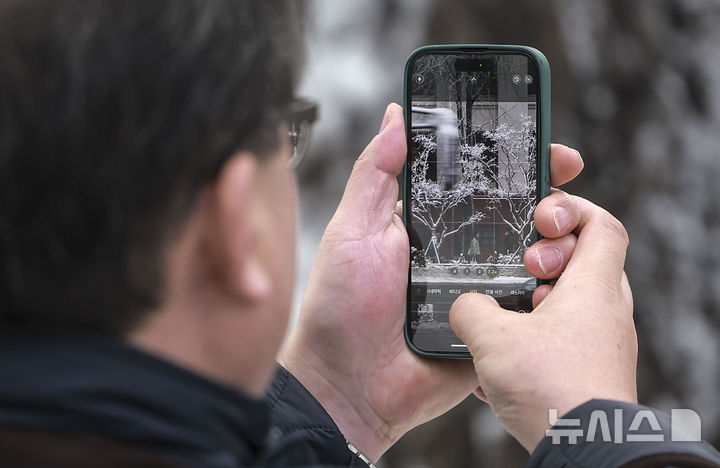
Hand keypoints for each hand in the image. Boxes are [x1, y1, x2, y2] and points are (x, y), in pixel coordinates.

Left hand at [279, 103, 585, 461]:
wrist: (349, 389)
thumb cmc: (340, 309)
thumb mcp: (353, 231)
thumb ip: (375, 174)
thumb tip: (396, 115)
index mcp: (427, 222)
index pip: (476, 179)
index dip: (509, 157)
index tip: (540, 140)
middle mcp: (458, 250)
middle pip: (515, 212)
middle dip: (547, 193)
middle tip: (563, 181)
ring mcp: (480, 288)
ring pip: (533, 254)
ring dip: (554, 238)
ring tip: (554, 233)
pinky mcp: (494, 326)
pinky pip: (531, 304)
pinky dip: (551, 288)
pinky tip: (561, 276)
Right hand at [450, 189, 635, 451]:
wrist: (584, 451)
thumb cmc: (553, 390)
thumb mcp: (493, 338)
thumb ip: (470, 308)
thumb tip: (465, 305)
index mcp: (593, 287)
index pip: (602, 225)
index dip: (572, 210)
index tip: (541, 216)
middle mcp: (606, 311)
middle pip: (585, 259)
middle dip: (546, 257)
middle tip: (521, 268)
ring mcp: (601, 342)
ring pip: (572, 301)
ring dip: (536, 300)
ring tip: (506, 317)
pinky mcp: (591, 371)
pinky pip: (564, 337)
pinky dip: (536, 335)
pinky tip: (502, 359)